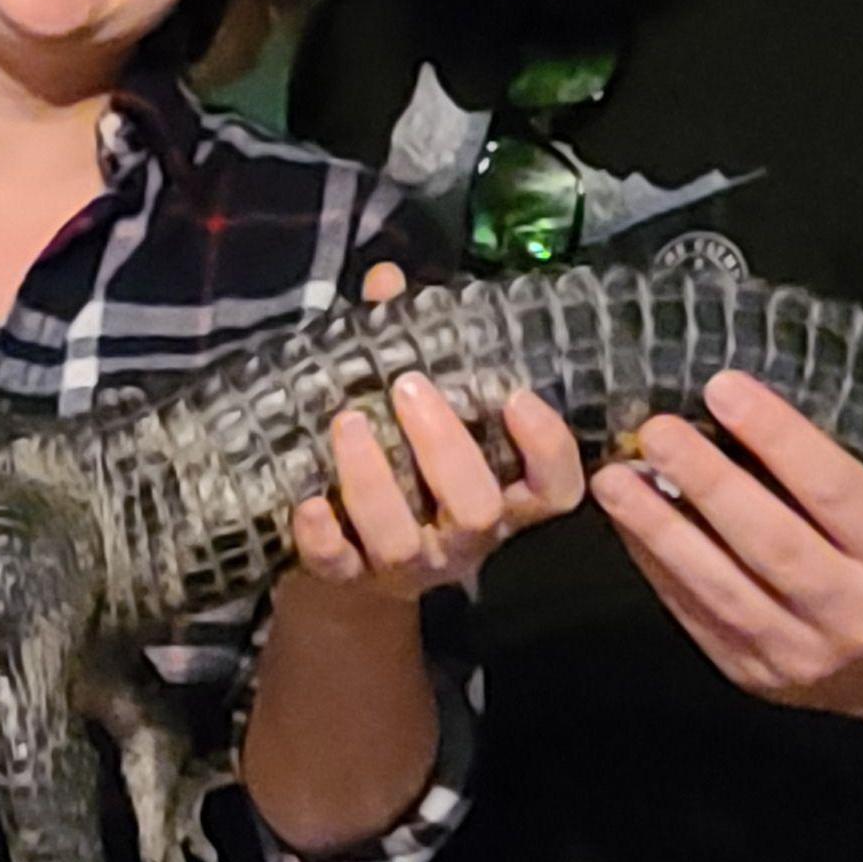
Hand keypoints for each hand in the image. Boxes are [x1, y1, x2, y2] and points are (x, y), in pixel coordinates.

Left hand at [286, 261, 586, 607]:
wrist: (352, 566)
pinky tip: (308, 503)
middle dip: (445, 448)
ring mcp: (409, 564)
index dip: (547, 449)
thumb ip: (407, 345)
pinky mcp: (350, 580)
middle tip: (409, 388)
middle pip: (477, 508)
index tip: (518, 396)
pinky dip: (322, 538)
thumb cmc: (403, 465)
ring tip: (348, 422)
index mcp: (501, 494)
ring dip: (374, 481)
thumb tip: (386, 281)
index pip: (555, 488)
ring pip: (403, 539)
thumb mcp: (416, 411)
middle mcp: (465, 536)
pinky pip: (338, 567)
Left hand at [590, 368, 862, 712]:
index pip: (837, 490)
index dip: (779, 438)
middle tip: (657, 430)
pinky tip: (626, 522)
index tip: (724, 387)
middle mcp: (857, 614)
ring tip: (616, 477)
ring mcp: (802, 655)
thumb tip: (731, 405)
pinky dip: (656, 564)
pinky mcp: (753, 675)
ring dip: (660, 528)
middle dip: (708, 482)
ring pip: (721, 587)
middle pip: (772, 543)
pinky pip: (695, 613)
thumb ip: (830, 475)